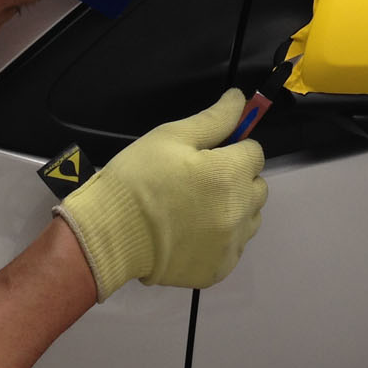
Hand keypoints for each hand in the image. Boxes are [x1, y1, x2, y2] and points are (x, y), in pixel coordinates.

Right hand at [52, 89, 267, 301]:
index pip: (254, 153)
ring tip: (197, 209)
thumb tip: (240, 98)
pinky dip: (221, 239)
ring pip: (250, 218)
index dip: (233, 149)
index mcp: (230, 173)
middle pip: (257, 186)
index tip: (209, 155)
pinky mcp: (220, 269)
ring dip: (234, 209)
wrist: (109, 234)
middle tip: (202, 181)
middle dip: (237, 179)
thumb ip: (214, 119)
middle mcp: (240, 210)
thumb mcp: (171, 137)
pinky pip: (234, 247)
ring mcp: (232, 243)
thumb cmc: (138, 178)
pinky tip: (193, 234)